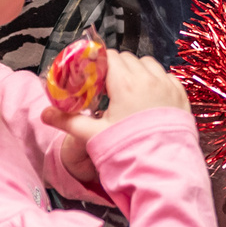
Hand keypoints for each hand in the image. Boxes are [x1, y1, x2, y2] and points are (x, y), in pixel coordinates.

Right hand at [41, 49, 190, 179]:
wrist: (163, 169)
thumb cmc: (127, 150)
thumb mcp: (93, 135)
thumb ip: (67, 121)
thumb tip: (44, 114)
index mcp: (126, 83)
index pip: (109, 56)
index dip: (98, 63)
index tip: (92, 75)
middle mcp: (149, 79)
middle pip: (128, 59)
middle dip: (116, 68)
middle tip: (106, 87)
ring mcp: (168, 86)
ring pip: (149, 64)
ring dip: (137, 71)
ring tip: (128, 92)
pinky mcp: (181, 96)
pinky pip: (167, 76)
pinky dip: (156, 80)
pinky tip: (148, 98)